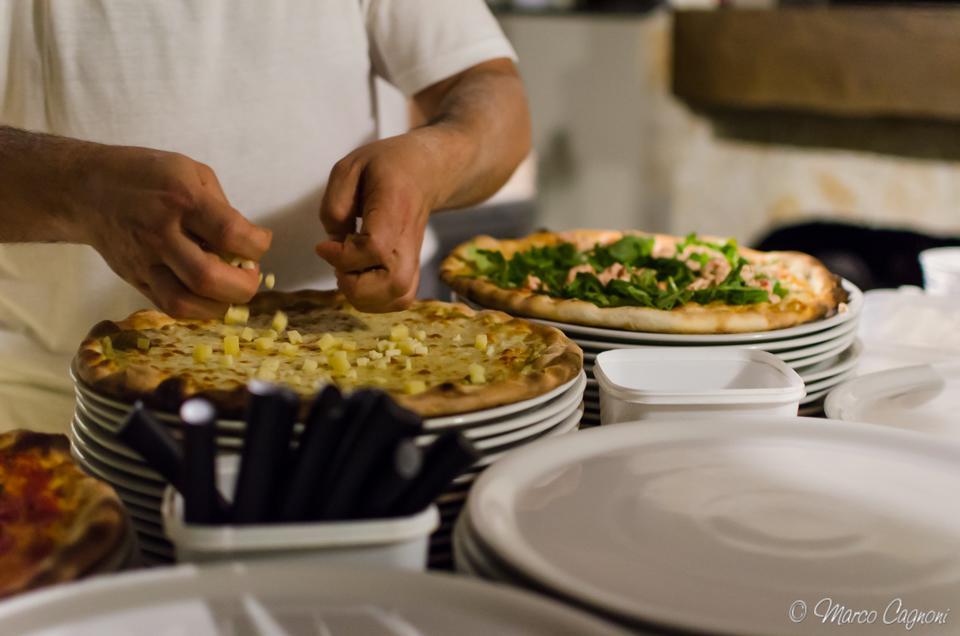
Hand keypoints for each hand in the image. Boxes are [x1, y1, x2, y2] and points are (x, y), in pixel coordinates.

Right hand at [80, 146, 271, 317]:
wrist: (86, 189)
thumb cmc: (146, 175)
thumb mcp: (191, 172)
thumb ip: (222, 207)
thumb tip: (248, 242)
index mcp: (181, 199)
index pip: (230, 233)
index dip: (257, 245)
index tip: (260, 242)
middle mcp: (160, 233)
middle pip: (208, 278)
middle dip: (243, 285)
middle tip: (249, 275)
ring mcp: (144, 260)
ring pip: (184, 303)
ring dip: (219, 305)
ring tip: (229, 291)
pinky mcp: (134, 279)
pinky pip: (169, 307)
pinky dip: (197, 308)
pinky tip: (208, 296)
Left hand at [316, 132, 442, 312]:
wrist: (425, 172)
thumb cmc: (385, 167)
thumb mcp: (348, 169)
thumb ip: (334, 206)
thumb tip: (333, 245)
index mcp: (394, 207)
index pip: (375, 248)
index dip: (344, 256)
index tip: (325, 246)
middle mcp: (409, 238)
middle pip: (392, 284)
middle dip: (354, 283)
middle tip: (339, 261)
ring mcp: (415, 257)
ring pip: (397, 298)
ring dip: (362, 295)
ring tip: (349, 270)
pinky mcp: (414, 269)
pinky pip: (399, 300)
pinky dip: (374, 300)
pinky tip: (361, 278)